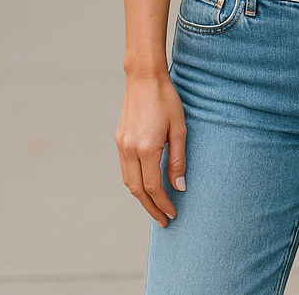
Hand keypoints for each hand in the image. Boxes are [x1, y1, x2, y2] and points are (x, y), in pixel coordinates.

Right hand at [115, 72, 186, 226]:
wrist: (144, 77)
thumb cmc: (166, 100)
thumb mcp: (180, 129)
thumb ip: (178, 160)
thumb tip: (179, 187)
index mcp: (146, 148)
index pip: (152, 187)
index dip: (162, 203)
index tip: (172, 214)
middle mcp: (129, 149)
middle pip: (137, 190)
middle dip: (151, 208)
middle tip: (164, 220)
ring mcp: (121, 145)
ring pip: (128, 182)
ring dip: (141, 197)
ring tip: (156, 206)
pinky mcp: (119, 139)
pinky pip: (124, 169)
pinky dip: (133, 182)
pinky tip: (144, 185)